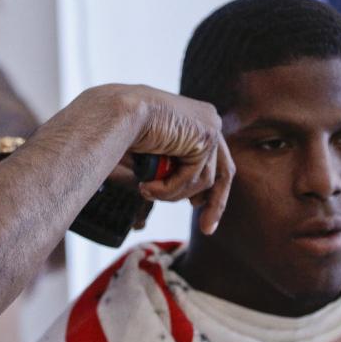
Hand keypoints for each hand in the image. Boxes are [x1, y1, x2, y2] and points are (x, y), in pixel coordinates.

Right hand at [105, 85, 235, 234]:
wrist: (116, 112)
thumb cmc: (123, 131)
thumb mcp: (155, 156)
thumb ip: (173, 170)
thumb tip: (189, 198)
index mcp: (198, 121)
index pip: (215, 161)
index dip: (210, 190)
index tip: (197, 209)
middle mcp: (209, 121)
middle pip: (223, 171)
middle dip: (215, 203)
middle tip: (206, 229)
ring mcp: (210, 127)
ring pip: (204, 180)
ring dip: (173, 193)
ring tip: (146, 190)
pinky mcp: (206, 136)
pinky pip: (195, 178)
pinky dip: (171, 189)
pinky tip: (148, 186)